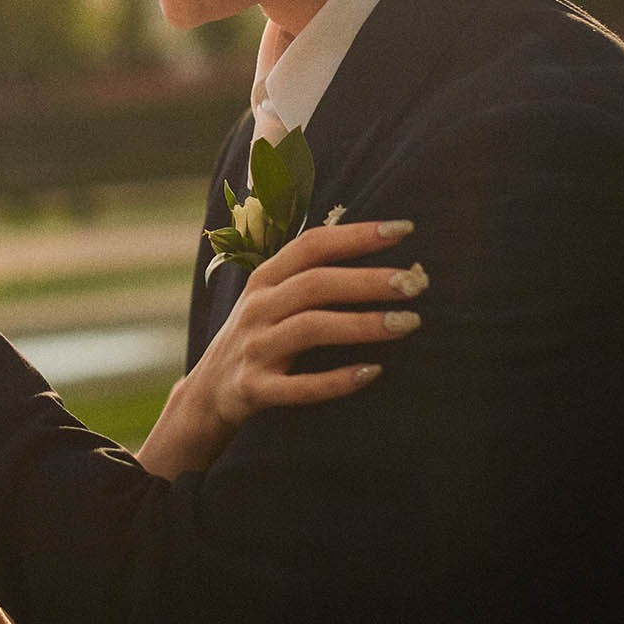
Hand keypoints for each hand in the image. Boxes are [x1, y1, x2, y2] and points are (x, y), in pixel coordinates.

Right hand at [135, 218, 425, 477]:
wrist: (208, 394)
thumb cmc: (259, 337)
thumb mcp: (272, 298)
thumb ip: (309, 274)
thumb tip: (373, 243)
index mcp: (265, 279)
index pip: (311, 246)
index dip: (356, 235)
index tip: (404, 229)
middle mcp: (257, 308)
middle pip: (314, 284)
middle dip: (366, 280)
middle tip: (415, 283)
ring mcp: (253, 348)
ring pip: (308, 328)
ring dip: (361, 325)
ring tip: (409, 323)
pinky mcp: (253, 389)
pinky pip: (297, 386)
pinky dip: (335, 380)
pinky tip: (373, 373)